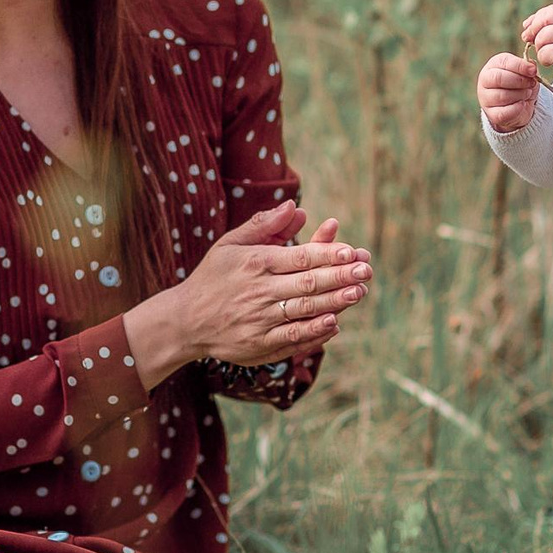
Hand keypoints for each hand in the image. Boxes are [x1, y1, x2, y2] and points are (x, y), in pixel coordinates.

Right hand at [126, 202, 373, 381]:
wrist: (185, 320)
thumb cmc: (214, 276)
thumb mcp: (231, 244)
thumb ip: (264, 225)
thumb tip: (297, 207)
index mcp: (255, 263)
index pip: (299, 258)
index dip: (328, 254)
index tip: (352, 251)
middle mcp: (259, 292)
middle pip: (308, 284)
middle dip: (341, 277)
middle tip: (367, 271)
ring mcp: (259, 321)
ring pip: (304, 311)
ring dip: (334, 303)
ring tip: (359, 293)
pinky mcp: (259, 345)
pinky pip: (292, 339)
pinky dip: (315, 332)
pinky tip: (334, 322)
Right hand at [478, 52, 539, 132]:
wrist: (519, 107)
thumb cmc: (521, 85)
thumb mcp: (526, 73)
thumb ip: (528, 68)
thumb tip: (532, 65)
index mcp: (494, 65)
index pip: (504, 62)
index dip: (520, 66)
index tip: (533, 71)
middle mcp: (485, 79)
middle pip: (499, 78)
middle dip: (520, 81)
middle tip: (531, 84)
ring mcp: (485, 97)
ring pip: (502, 96)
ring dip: (520, 95)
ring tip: (527, 94)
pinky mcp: (490, 114)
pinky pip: (504, 112)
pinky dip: (517, 109)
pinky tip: (522, 104)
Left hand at [522, 3, 552, 79]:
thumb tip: (527, 24)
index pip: (551, 10)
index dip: (536, 19)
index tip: (528, 28)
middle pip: (543, 22)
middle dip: (533, 32)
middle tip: (531, 41)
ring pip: (541, 39)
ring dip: (541, 49)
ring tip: (551, 55)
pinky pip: (544, 53)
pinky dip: (545, 60)